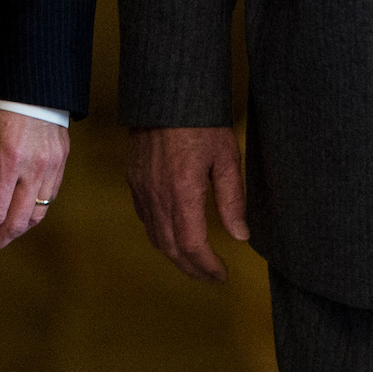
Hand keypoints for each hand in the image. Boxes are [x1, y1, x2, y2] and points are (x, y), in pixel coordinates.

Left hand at [0, 109, 68, 258]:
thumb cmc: (0, 100)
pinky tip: (12, 216)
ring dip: (11, 234)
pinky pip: (48, 200)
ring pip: (35, 217)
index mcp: (10, 158)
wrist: (35, 78)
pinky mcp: (61, 162)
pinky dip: (28, 215)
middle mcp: (35, 167)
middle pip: (15, 225)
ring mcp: (53, 166)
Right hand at [128, 125, 250, 281]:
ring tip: (194, 263)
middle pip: (171, 248)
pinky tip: (172, 235)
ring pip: (154, 236)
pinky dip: (159, 235)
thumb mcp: (227, 157)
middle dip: (191, 269)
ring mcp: (141, 189)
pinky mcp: (133, 180)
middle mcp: (158, 196)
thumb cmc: (200, 121)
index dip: (207, 266)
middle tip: (210, 277)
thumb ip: (233, 200)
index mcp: (183, 192)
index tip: (222, 274)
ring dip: (174, 256)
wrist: (166, 94)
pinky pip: (144, 219)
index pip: (192, 245)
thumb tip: (239, 235)